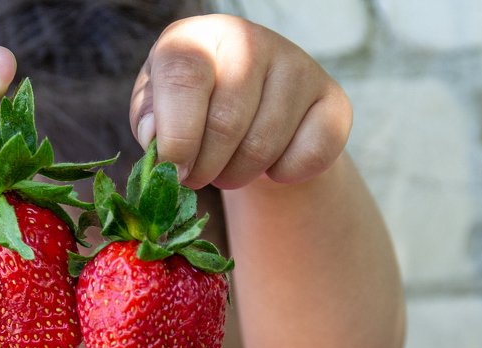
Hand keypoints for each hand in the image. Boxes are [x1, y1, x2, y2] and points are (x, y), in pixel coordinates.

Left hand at [129, 14, 351, 189]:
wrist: (254, 117)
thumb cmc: (193, 112)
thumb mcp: (158, 111)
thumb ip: (148, 120)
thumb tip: (157, 137)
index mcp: (198, 37)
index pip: (184, 75)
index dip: (177, 132)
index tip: (174, 169)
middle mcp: (251, 40)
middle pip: (225, 122)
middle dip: (204, 168)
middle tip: (196, 177)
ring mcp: (298, 66)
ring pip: (262, 147)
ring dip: (237, 176)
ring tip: (227, 168)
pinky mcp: (333, 100)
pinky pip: (307, 157)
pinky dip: (282, 176)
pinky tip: (271, 162)